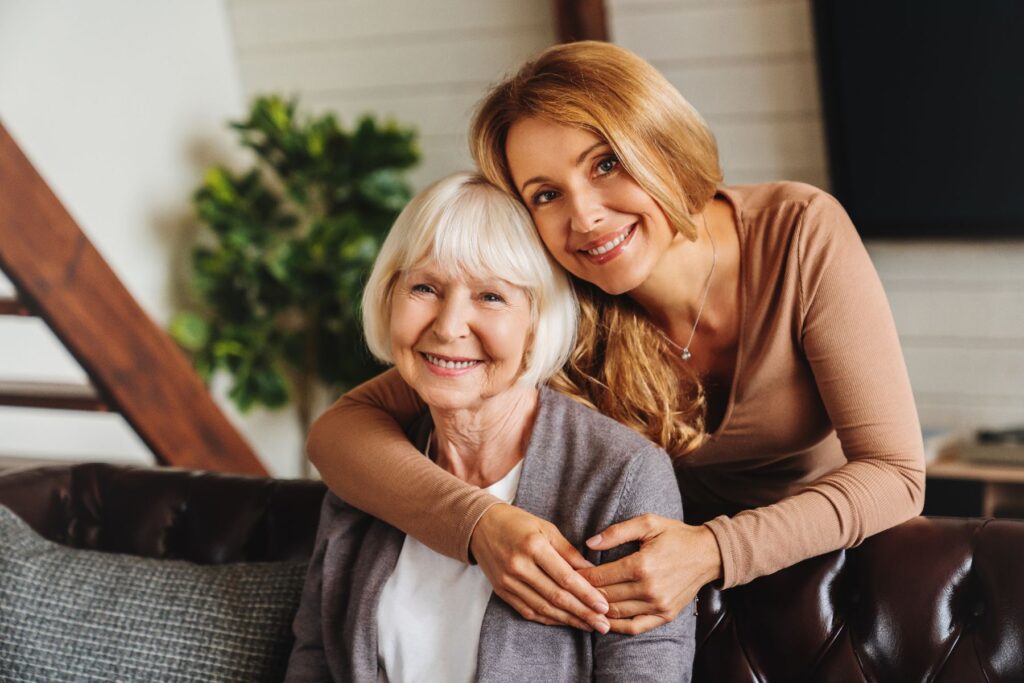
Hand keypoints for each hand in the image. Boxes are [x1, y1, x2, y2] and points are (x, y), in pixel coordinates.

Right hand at [470, 503, 610, 632]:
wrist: (480, 526)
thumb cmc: (517, 523)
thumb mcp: (546, 528)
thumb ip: (568, 551)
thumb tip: (592, 571)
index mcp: (533, 546)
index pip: (565, 577)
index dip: (586, 594)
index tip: (604, 605)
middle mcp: (519, 566)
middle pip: (556, 596)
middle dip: (583, 613)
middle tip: (603, 624)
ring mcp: (508, 581)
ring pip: (543, 608)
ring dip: (568, 620)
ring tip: (589, 626)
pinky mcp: (502, 591)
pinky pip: (528, 611)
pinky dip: (548, 619)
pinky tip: (565, 622)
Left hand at [580, 515, 721, 634]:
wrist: (708, 554)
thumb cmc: (675, 535)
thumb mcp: (647, 523)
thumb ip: (616, 532)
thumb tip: (589, 543)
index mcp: (642, 565)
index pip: (601, 577)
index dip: (581, 577)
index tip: (568, 574)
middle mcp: (649, 589)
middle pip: (605, 597)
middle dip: (584, 594)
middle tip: (569, 589)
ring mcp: (658, 605)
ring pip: (616, 613)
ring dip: (596, 610)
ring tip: (580, 604)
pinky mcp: (665, 615)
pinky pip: (634, 627)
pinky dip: (616, 626)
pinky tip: (603, 621)